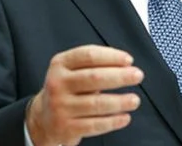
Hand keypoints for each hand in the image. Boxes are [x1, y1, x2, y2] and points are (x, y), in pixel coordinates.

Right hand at [26, 45, 143, 145]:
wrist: (44, 119)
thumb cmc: (66, 90)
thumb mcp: (70, 70)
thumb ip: (92, 64)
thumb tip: (125, 65)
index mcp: (60, 64)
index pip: (88, 55)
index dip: (111, 56)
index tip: (128, 60)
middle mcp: (58, 84)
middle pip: (94, 77)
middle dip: (120, 76)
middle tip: (137, 76)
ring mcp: (61, 106)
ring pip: (97, 103)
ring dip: (120, 101)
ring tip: (134, 100)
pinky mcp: (67, 127)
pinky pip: (95, 125)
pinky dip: (113, 121)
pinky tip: (124, 117)